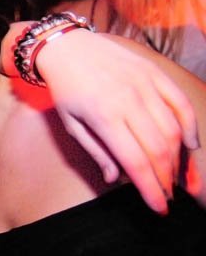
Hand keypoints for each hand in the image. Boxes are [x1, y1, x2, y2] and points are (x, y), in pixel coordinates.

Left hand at [1, 23, 199, 212]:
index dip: (151, 189)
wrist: (67, 47)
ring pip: (173, 129)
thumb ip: (96, 151)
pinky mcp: (155, 73)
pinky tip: (190, 145)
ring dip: (178, 158)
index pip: (136, 162)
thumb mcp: (71, 124)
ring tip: (177, 177)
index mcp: (104, 117)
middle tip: (167, 194)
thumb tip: (115, 179)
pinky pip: (180, 104)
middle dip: (166, 178)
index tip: (159, 207)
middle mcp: (129, 101)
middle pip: (158, 149)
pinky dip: (189, 126)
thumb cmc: (66, 89)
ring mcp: (145, 85)